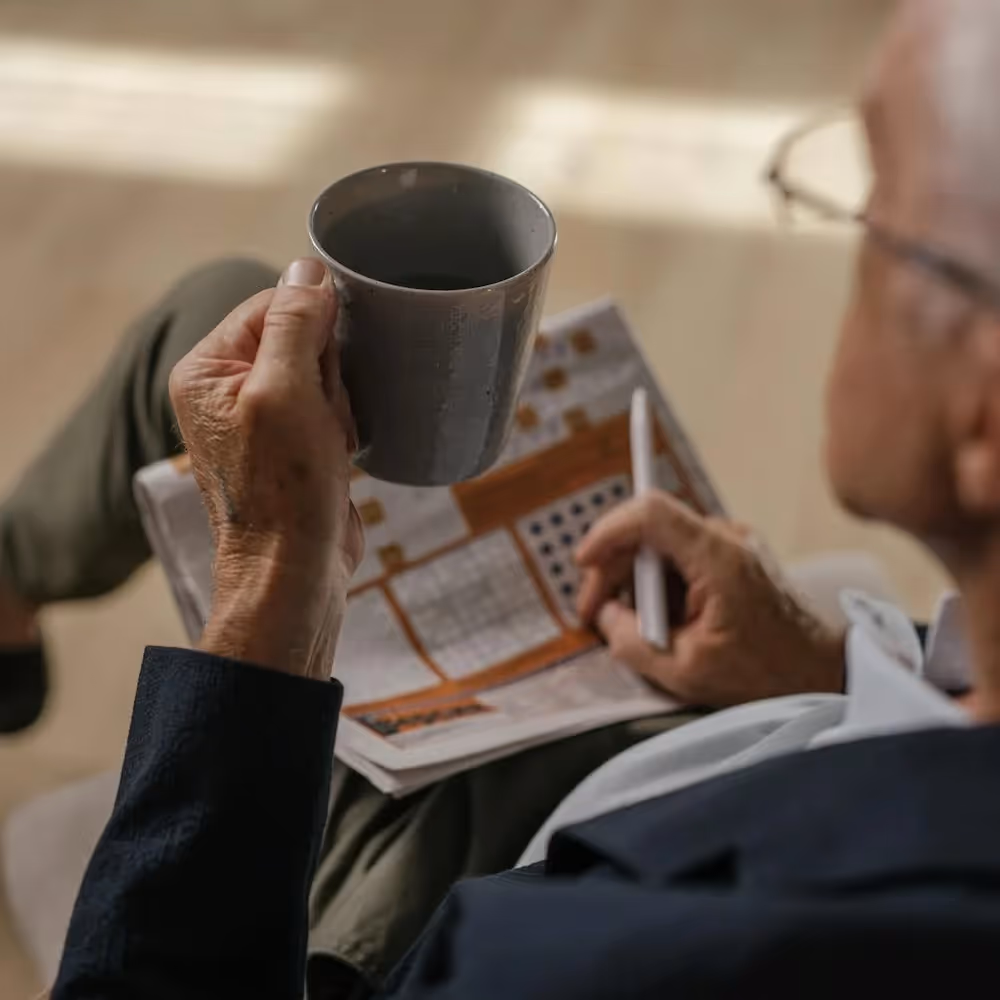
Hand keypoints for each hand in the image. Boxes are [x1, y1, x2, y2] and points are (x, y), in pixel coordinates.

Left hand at [169, 258, 363, 679]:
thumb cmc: (285, 488)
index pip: (273, 303)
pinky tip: (337, 455)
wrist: (294, 569)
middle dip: (328, 374)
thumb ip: (294, 322)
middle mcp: (227, 388)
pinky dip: (344, 426)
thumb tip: (309, 266)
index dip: (314, 328)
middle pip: (301, 337)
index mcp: (206, 367)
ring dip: (340, 404)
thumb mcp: (286, 391)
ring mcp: (260, 417)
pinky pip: (330, 406)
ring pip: (324, 373)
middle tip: (322, 418)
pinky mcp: (291, 442)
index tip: (322, 374)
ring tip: (329, 443)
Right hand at [576, 491, 843, 706]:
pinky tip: (660, 619)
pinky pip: (680, 556)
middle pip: (648, 529)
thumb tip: (604, 616)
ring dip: (636, 578)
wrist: (823, 673)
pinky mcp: (734, 555)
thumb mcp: (685, 671)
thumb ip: (631, 642)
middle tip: (594, 612)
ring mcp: (733, 543)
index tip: (584, 562)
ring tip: (632, 624)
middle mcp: (727, 538)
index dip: (608, 531)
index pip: (650, 513)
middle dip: (613, 567)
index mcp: (719, 558)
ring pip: (660, 544)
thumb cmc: (766, 675)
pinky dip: (660, 583)